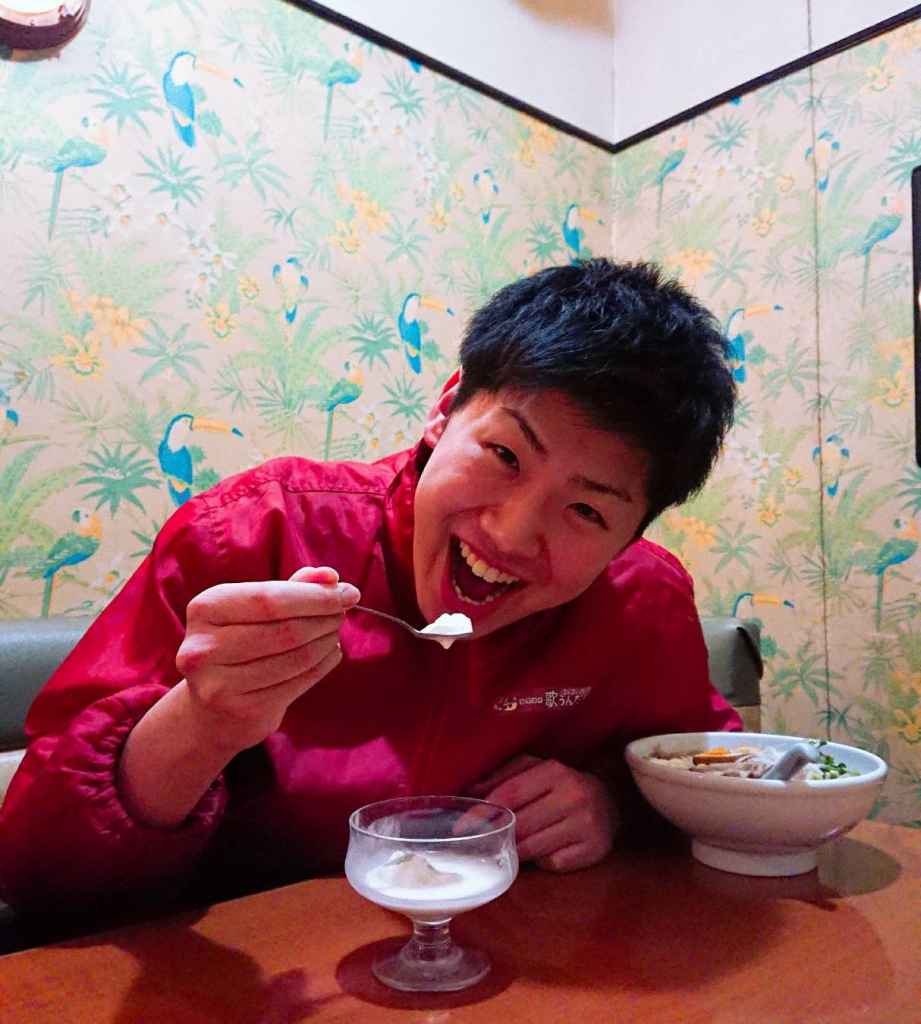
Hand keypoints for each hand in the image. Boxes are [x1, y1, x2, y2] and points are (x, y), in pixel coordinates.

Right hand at [175, 566, 359, 753]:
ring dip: (327, 642)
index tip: (348, 593)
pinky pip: (298, 683)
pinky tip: (329, 654)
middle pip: (286, 630)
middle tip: (343, 614)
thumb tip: (331, 577)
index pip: (270, 598)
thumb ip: (293, 588)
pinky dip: (323, 666)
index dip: (315, 596)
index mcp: (205, 609)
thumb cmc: (240, 642)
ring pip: (296, 658)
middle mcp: (204, 647)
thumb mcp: (256, 609)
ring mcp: (219, 684)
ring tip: (333, 633)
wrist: (212, 706)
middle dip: (325, 619)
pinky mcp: (241, 711)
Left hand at [468, 755, 618, 871]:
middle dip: (497, 834)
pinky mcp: (592, 851)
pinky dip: (539, 860)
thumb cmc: (559, 785)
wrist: (608, 802)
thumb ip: (501, 777)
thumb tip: (469, 791)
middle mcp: (573, 796)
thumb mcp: (533, 770)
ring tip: (511, 844)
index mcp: (555, 772)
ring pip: (532, 847)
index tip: (461, 826)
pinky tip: (541, 849)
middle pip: (519, 824)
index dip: (482, 812)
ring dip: (516, 849)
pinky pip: (551, 864)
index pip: (510, 794)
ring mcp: (586, 825)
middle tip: (480, 840)